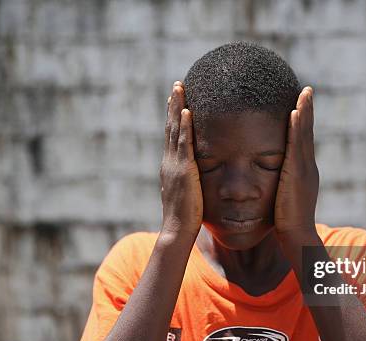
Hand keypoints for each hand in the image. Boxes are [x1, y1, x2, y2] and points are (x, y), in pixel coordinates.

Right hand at [159, 81, 202, 236]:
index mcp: (171, 166)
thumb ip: (190, 182)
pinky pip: (184, 144)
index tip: (177, 99)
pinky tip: (188, 111)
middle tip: (177, 84)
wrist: (177, 232)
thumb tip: (196, 177)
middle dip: (174, 105)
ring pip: (175, 130)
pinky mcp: (183, 171)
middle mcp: (169, 162)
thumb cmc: (186, 218)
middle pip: (170, 127)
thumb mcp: (188, 194)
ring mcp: (174, 165)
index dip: (174, 116)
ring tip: (180, 87)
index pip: (172, 136)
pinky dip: (185, 126)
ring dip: (178, 107)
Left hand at [274, 86, 318, 237]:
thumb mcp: (284, 197)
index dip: (303, 122)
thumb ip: (282, 185)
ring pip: (305, 135)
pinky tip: (295, 113)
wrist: (296, 236)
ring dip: (305, 112)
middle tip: (306, 90)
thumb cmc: (286, 221)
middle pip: (307, 133)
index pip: (303, 141)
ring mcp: (305, 169)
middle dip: (307, 110)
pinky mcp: (298, 174)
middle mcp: (308, 166)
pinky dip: (298, 128)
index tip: (301, 103)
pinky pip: (297, 146)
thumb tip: (276, 180)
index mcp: (303, 171)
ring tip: (304, 92)